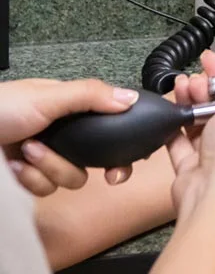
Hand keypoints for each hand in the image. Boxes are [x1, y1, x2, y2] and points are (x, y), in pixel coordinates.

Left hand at [0, 78, 138, 195]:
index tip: (119, 167)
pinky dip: (30, 178)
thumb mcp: (50, 96)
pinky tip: (16, 165)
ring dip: (47, 166)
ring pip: (68, 178)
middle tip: (75, 166)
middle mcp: (62, 134)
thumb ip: (90, 96)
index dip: (118, 148)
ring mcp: (45, 157)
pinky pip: (44, 189)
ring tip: (28, 150)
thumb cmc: (3, 106)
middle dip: (74, 163)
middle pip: (90, 161)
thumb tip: (130, 98)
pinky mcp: (28, 178)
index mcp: (71, 108)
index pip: (106, 126)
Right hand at [166, 51, 214, 221]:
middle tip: (196, 79)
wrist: (212, 195)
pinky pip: (182, 144)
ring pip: (200, 125)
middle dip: (205, 91)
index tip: (209, 60)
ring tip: (182, 86)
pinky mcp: (193, 170)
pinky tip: (172, 107)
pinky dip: (176, 126)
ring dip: (190, 103)